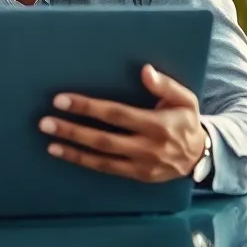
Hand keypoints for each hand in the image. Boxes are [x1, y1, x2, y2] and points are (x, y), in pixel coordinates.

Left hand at [39, 64, 206, 182]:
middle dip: (72, 130)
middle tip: (45, 122)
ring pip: (101, 158)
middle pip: (103, 139)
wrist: (201, 156)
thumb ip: (165, 84)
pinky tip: (64, 153)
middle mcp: (147, 147)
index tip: (62, 100)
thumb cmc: (186, 120)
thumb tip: (144, 70)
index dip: (87, 107)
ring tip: (49, 141)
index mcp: (157, 124)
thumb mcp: (185, 98)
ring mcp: (141, 164)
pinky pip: (106, 170)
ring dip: (72, 150)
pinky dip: (83, 162)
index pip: (115, 114)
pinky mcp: (137, 176)